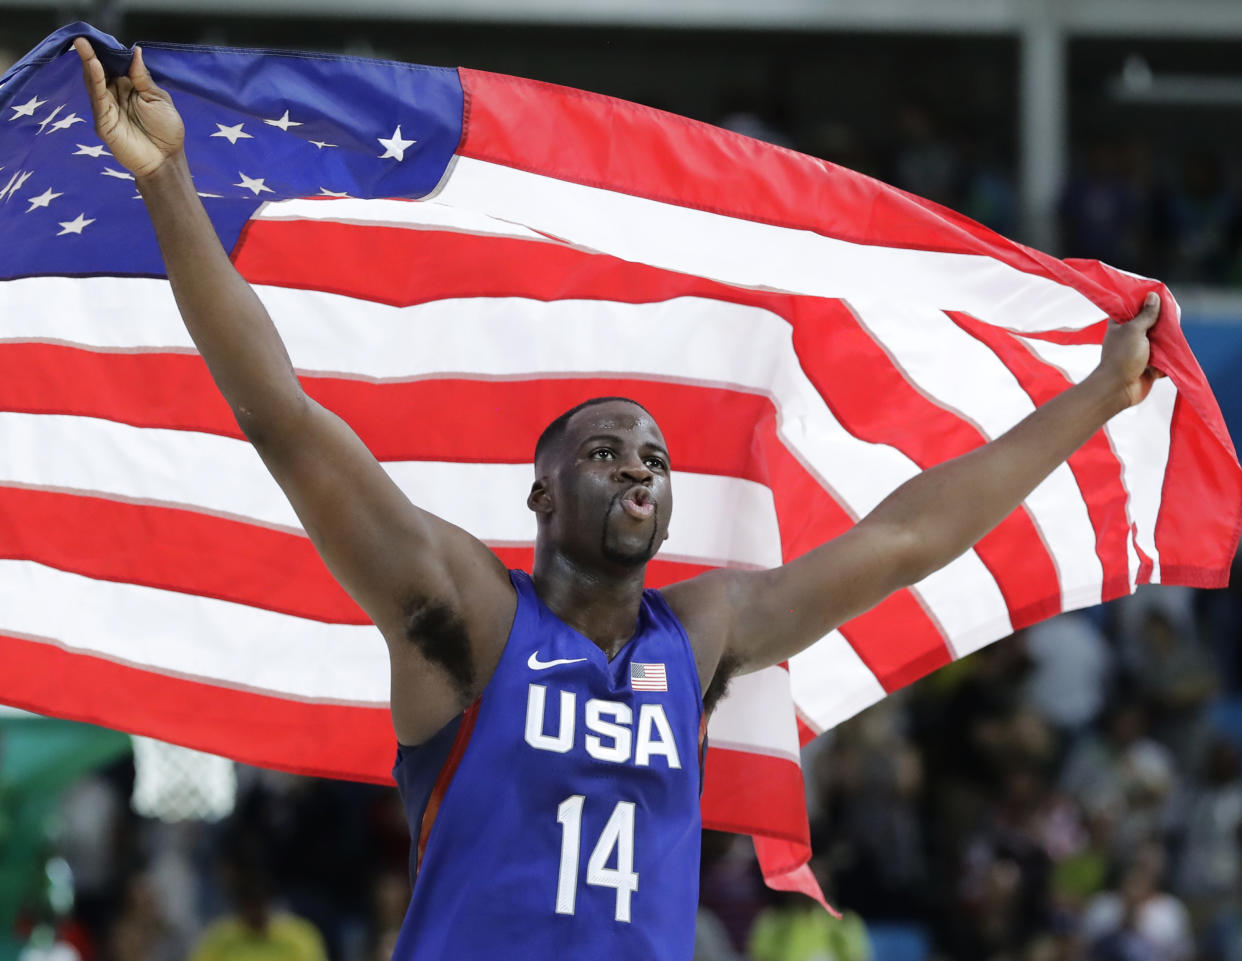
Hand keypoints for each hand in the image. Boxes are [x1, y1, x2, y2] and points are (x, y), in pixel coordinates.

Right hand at [74, 38, 183, 179]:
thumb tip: (135, 52)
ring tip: (84, 46)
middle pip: (100, 71)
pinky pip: (98, 98)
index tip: (100, 38)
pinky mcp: (103, 121)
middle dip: (92, 54)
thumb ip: (143, 78)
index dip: (108, 53)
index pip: (114, 66)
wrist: (166, 160)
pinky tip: (95, 67)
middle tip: (84, 37)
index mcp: (129, 88)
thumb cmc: (166, 131)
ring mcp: (107, 108)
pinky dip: (96, 81)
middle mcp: (115, 96)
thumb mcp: (158, 99)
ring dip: (89, 63)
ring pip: (94, 82)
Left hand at [1097, 291, 1164, 409]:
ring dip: (1167, 340)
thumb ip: (1145, 314)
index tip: (1160, 297)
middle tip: (1172, 317)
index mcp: (1120, 325)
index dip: (1146, 303)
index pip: (1133, 308)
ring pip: (1159, 341)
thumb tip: (1153, 296)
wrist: (1119, 389)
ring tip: (1175, 334)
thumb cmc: (1122, 357)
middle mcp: (1129, 337)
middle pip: (1150, 324)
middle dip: (1162, 322)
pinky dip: (1169, 357)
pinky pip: (1163, 358)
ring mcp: (1140, 351)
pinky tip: (1175, 351)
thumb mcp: (1134, 330)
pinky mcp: (1149, 365)